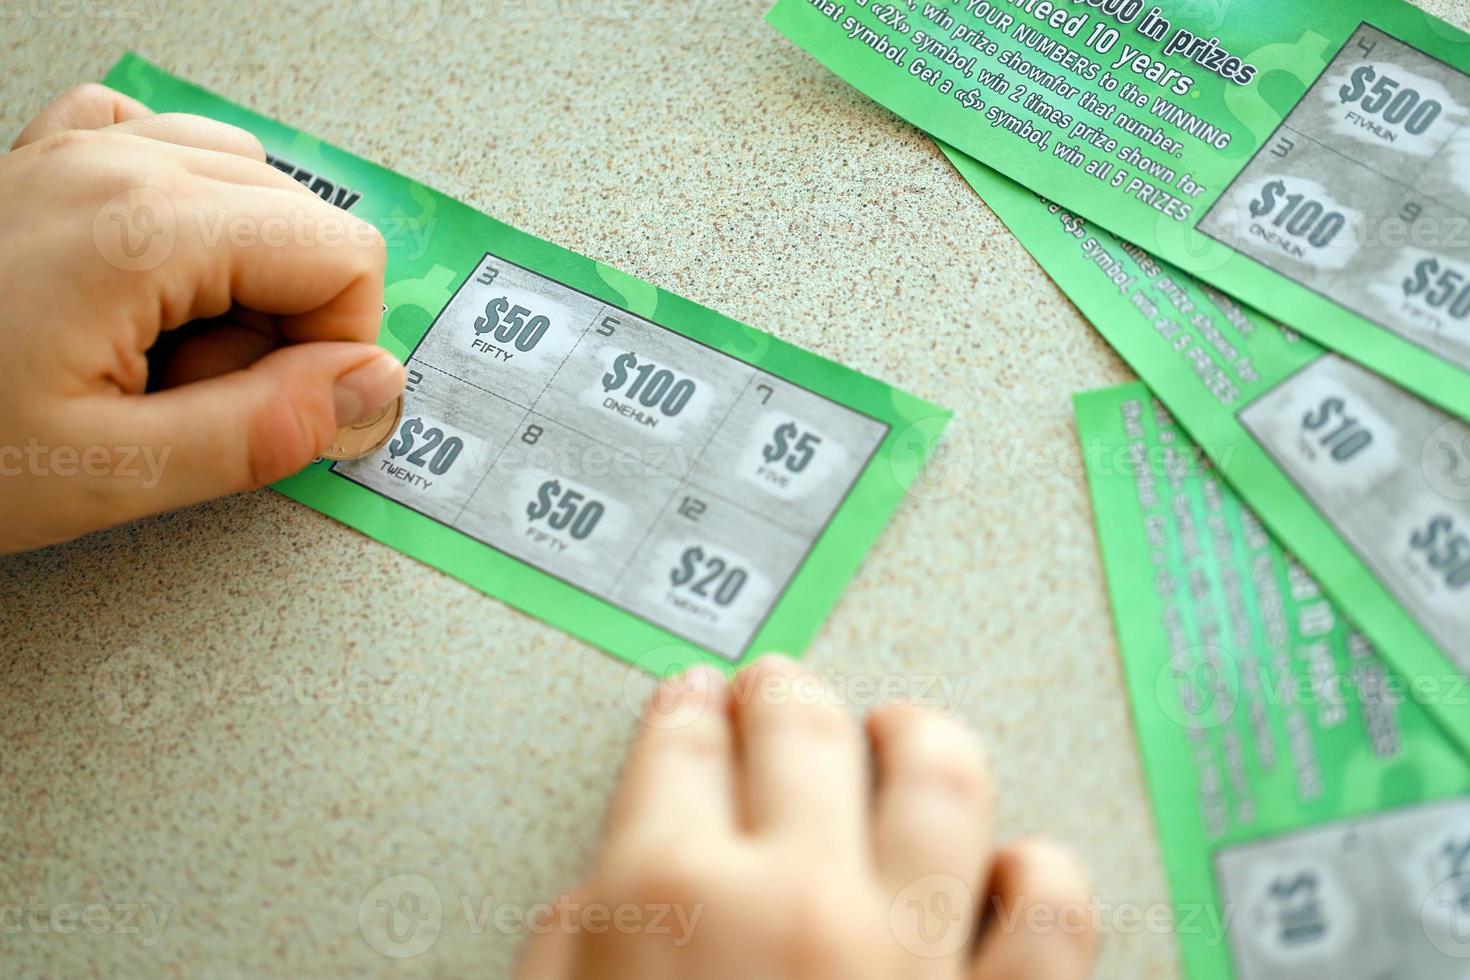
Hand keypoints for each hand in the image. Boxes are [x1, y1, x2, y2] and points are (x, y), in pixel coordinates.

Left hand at [0, 83, 403, 553]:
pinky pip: (164, 145)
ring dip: (242, 270)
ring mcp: (73, 150)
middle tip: (201, 388)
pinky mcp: (46, 158)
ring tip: (164, 343)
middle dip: (288, 317)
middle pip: (305, 219)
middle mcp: (114, 162)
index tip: (277, 405)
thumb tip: (370, 389)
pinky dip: (186, 210)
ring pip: (248, 179)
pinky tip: (151, 275)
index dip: (337, 349)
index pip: (342, 257)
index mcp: (140, 228)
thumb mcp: (108, 475)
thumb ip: (261, 432)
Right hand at [518, 657, 1097, 979]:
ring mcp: (911, 958)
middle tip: (779, 685)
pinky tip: (1016, 864)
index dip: (682, 712)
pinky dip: (1038, 879)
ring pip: (942, 785)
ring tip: (903, 730)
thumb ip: (569, 945)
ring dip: (918, 741)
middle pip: (804, 734)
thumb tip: (597, 894)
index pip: (677, 747)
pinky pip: (1049, 918)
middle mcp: (798, 902)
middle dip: (784, 694)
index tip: (692, 701)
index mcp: (671, 896)